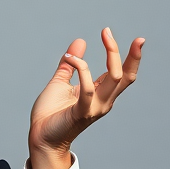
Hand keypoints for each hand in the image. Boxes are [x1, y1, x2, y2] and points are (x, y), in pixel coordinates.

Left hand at [27, 28, 144, 168]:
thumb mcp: (61, 82)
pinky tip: (71, 59)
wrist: (40, 136)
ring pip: (115, 79)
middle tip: (108, 32)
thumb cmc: (51, 113)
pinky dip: (82, 70)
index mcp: (101, 93)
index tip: (125, 35)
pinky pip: (88, 89)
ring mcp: (95, 107)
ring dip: (111, 54)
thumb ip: (71, 64)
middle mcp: (104, 100)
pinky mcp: (82, 112)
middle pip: (125, 74)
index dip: (129, 55)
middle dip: (125, 52)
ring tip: (103, 36)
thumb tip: (80, 41)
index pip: (123, 73)